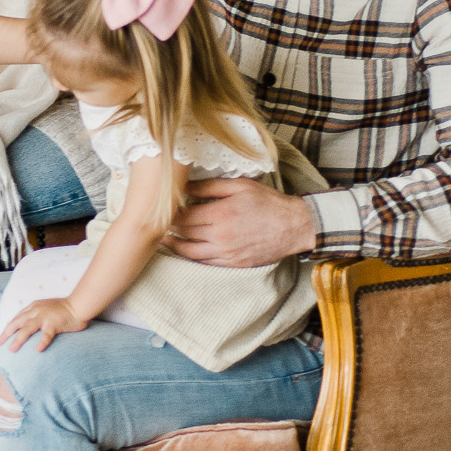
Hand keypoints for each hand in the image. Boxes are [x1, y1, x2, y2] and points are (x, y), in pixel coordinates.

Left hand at [0, 296, 88, 352]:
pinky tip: (37, 350)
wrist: (79, 305)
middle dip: (6, 333)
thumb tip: (29, 325)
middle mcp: (36, 311)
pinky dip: (41, 342)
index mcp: (34, 307)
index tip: (2, 334)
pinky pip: (46, 335)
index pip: (18, 317)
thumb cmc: (64, 308)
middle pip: (17, 323)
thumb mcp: (46, 307)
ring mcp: (44, 317)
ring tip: (11, 349)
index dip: (9, 326)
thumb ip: (37, 314)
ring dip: (18, 340)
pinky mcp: (54, 324)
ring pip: (27, 329)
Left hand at [161, 177, 315, 268]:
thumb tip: (184, 186)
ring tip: (164, 240)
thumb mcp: (239, 186)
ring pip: (191, 252)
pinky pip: (206, 263)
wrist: (293, 226)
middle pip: (185, 233)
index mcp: (220, 214)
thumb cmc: (267, 202)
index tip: (161, 208)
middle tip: (157, 223)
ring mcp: (226, 252)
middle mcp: (220, 236)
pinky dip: (192, 257)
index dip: (170, 213)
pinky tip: (186, 251)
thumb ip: (209, 187)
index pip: (184, 216)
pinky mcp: (233, 263)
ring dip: (175, 246)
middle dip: (170, 228)